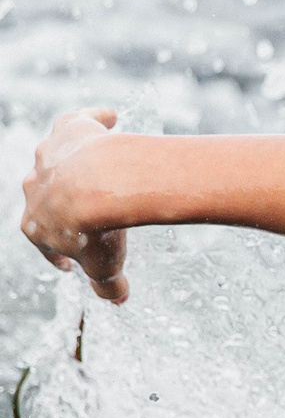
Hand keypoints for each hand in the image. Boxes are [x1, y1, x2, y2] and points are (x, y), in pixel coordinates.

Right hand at [21, 108, 130, 302]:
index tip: (71, 261)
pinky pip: (76, 121)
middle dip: (61, 204)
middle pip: (44, 196)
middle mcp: (33, 188)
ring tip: (89, 165)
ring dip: (69, 162)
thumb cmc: (97, 231)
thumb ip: (108, 285)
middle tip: (84, 211)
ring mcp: (48, 158)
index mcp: (34, 225)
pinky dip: (92, 118)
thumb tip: (118, 299)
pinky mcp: (68, 132)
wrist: (99, 187)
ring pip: (52, 157)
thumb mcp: (104, 267)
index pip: (42, 240)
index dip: (58, 253)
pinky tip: (110, 117)